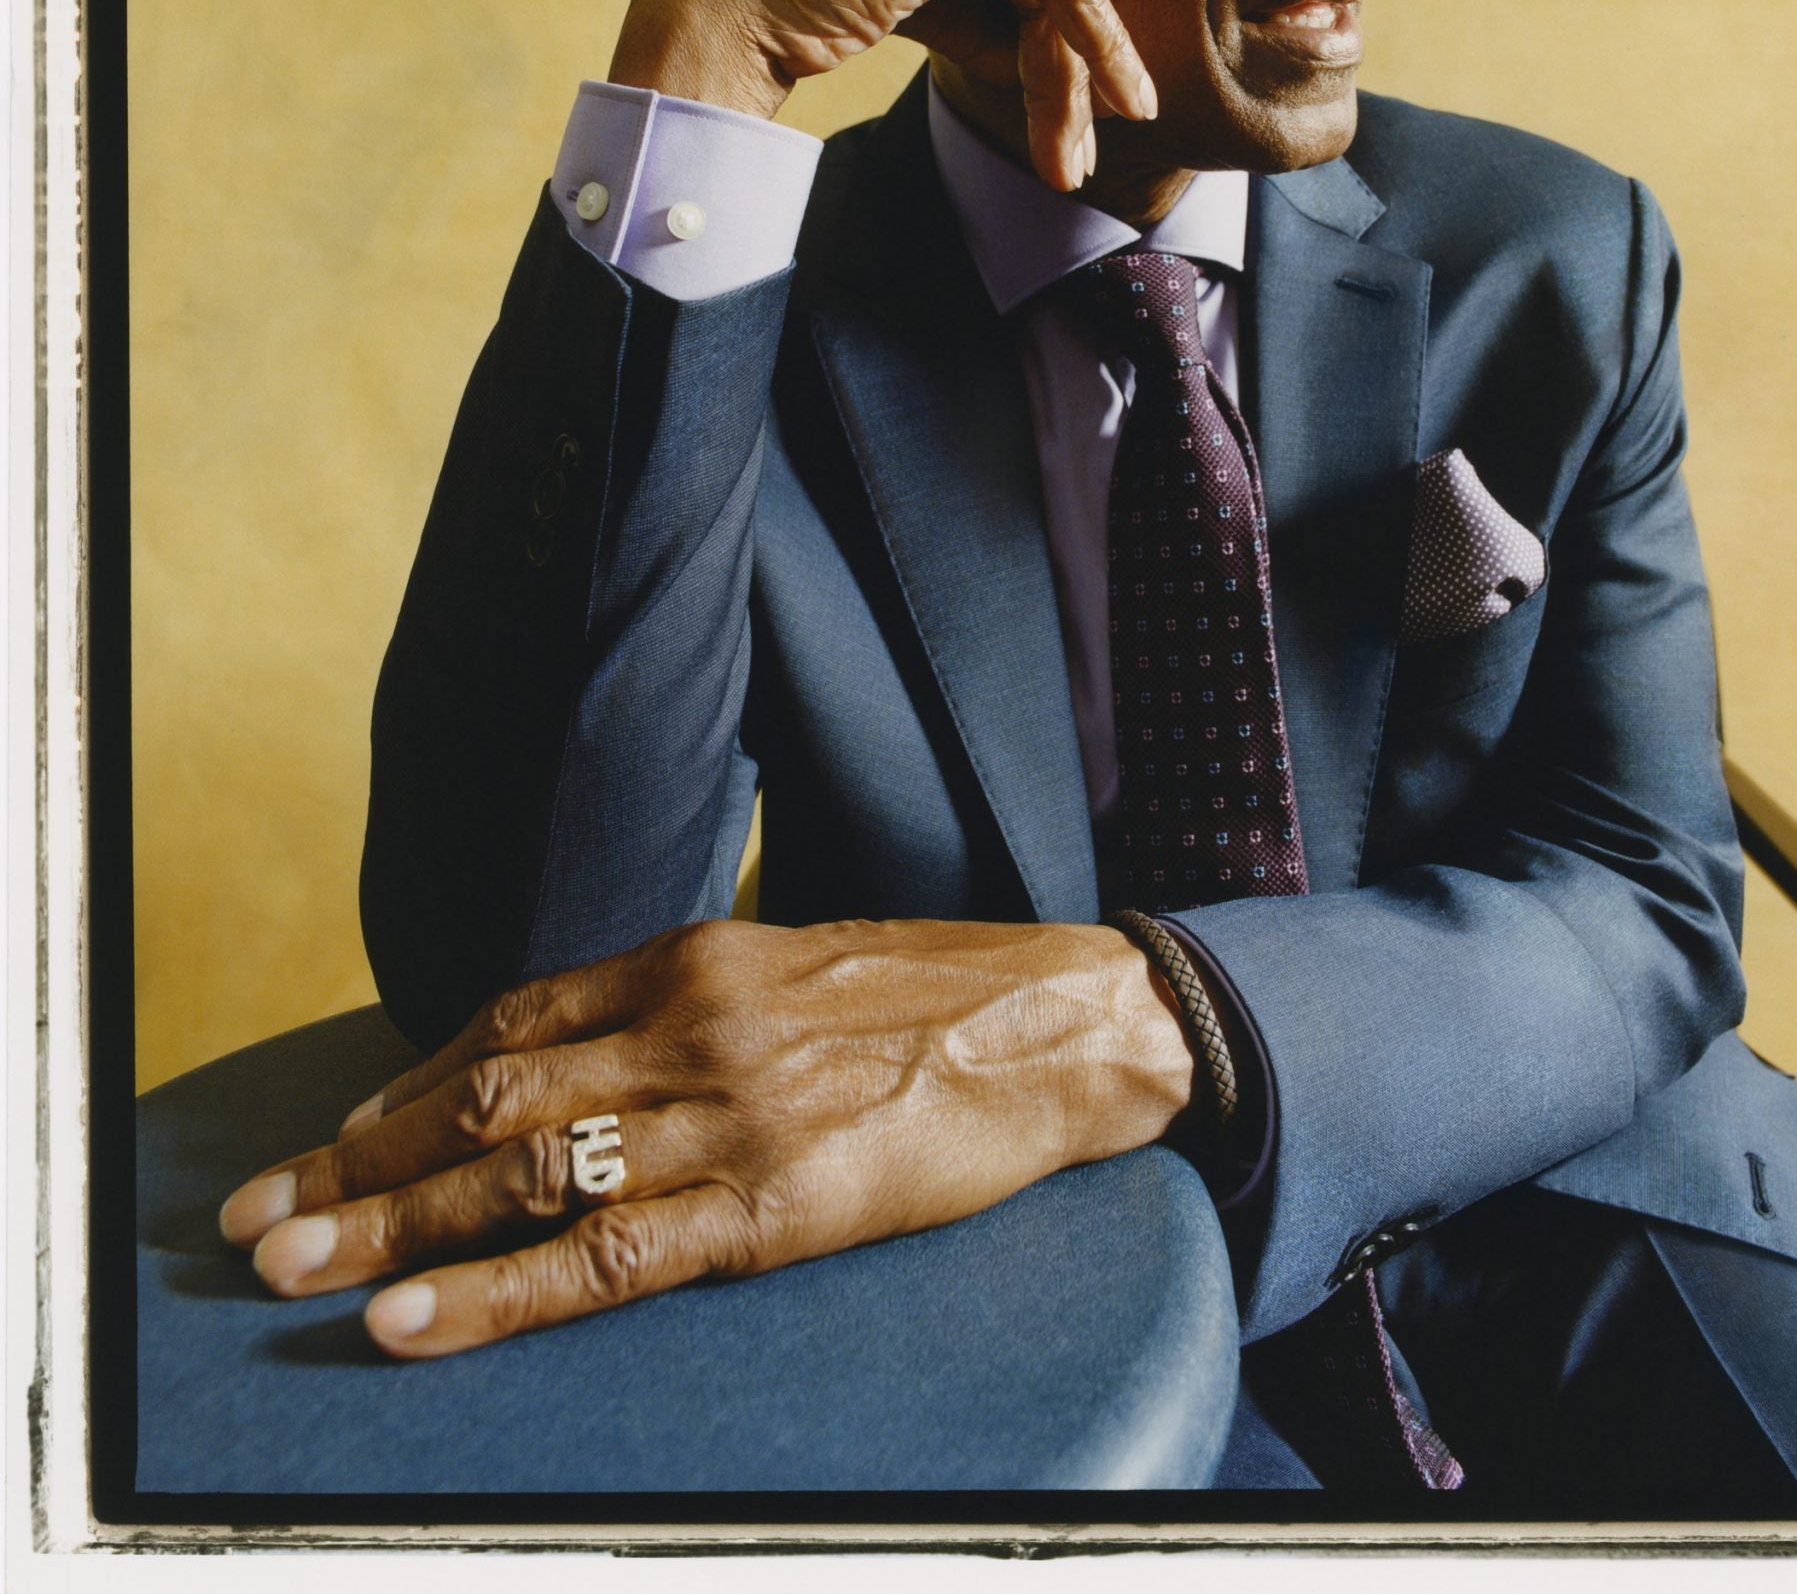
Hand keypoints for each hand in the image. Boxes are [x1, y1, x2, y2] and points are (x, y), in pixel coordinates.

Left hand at [219, 917, 1195, 1358]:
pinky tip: (413, 1320)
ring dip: (390, 1224)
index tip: (337, 1132)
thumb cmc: (929, 999)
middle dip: (359, 1160)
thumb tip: (587, 1059)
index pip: (511, 1023)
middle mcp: (691, 1021)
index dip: (408, 1082)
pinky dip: (495, 1292)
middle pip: (487, 1095)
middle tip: (253, 1216)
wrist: (1061, 1022)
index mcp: (693, 957)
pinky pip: (609, 1256)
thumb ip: (685, 1004)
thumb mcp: (789, 968)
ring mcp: (729, 1112)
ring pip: (523, 1171)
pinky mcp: (776, 1203)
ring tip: (289, 1267)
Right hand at [608, 0, 1156, 192]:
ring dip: (1071, 81)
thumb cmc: (813, 8)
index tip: (1106, 104)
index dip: (1073, 27)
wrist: (722, 9)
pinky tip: (1081, 116)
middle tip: (1081, 155)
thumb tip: (1086, 57)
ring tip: (1069, 163)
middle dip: (1075, 66)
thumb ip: (997, 5)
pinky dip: (1073, 55)